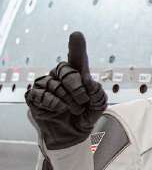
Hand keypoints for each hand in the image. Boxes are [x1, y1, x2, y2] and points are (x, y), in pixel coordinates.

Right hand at [25, 32, 107, 149]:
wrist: (74, 134)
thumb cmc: (86, 115)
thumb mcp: (98, 104)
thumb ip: (97, 92)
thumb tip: (88, 81)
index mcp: (77, 74)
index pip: (76, 58)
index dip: (76, 47)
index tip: (77, 35)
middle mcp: (59, 76)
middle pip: (65, 70)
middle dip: (77, 86)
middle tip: (83, 100)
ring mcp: (46, 85)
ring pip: (54, 84)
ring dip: (68, 99)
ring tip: (74, 109)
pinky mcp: (35, 97)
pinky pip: (40, 94)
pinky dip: (53, 103)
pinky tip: (59, 108)